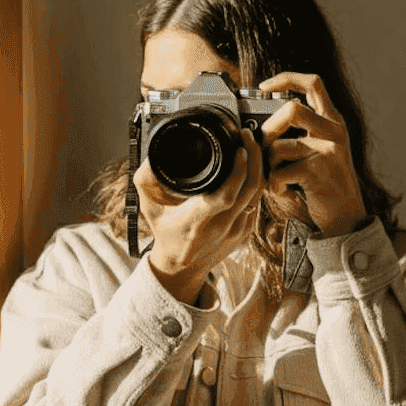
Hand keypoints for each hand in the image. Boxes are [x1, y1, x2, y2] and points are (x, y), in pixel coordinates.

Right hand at [134, 128, 264, 303]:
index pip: (225, 196)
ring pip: (257, 194)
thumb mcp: (149, 208)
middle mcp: (219, 227)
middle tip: (247, 137)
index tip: (239, 150)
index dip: (237, 172)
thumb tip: (152, 154)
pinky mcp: (245, 231)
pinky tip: (252, 167)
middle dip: (253, 158)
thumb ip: (146, 180)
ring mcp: (235, 230)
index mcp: (196, 221)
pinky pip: (257, 202)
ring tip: (251, 145)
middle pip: (248, 189)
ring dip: (258, 167)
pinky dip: (256, 181)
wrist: (182, 267)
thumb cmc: (166, 233)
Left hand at [258, 72, 366, 237]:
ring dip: (269, 164)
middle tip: (265, 145)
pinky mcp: (318, 174)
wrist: (346, 214)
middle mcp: (334, 131)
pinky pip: (279, 173)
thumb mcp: (323, 146)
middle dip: (268, 128)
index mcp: (333, 120)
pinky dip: (274, 185)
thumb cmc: (326, 180)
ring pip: (279, 146)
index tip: (264, 87)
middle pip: (291, 109)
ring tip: (276, 176)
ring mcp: (328, 151)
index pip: (313, 83)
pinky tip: (283, 190)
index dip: (286, 78)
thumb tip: (263, 120)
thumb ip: (304, 128)